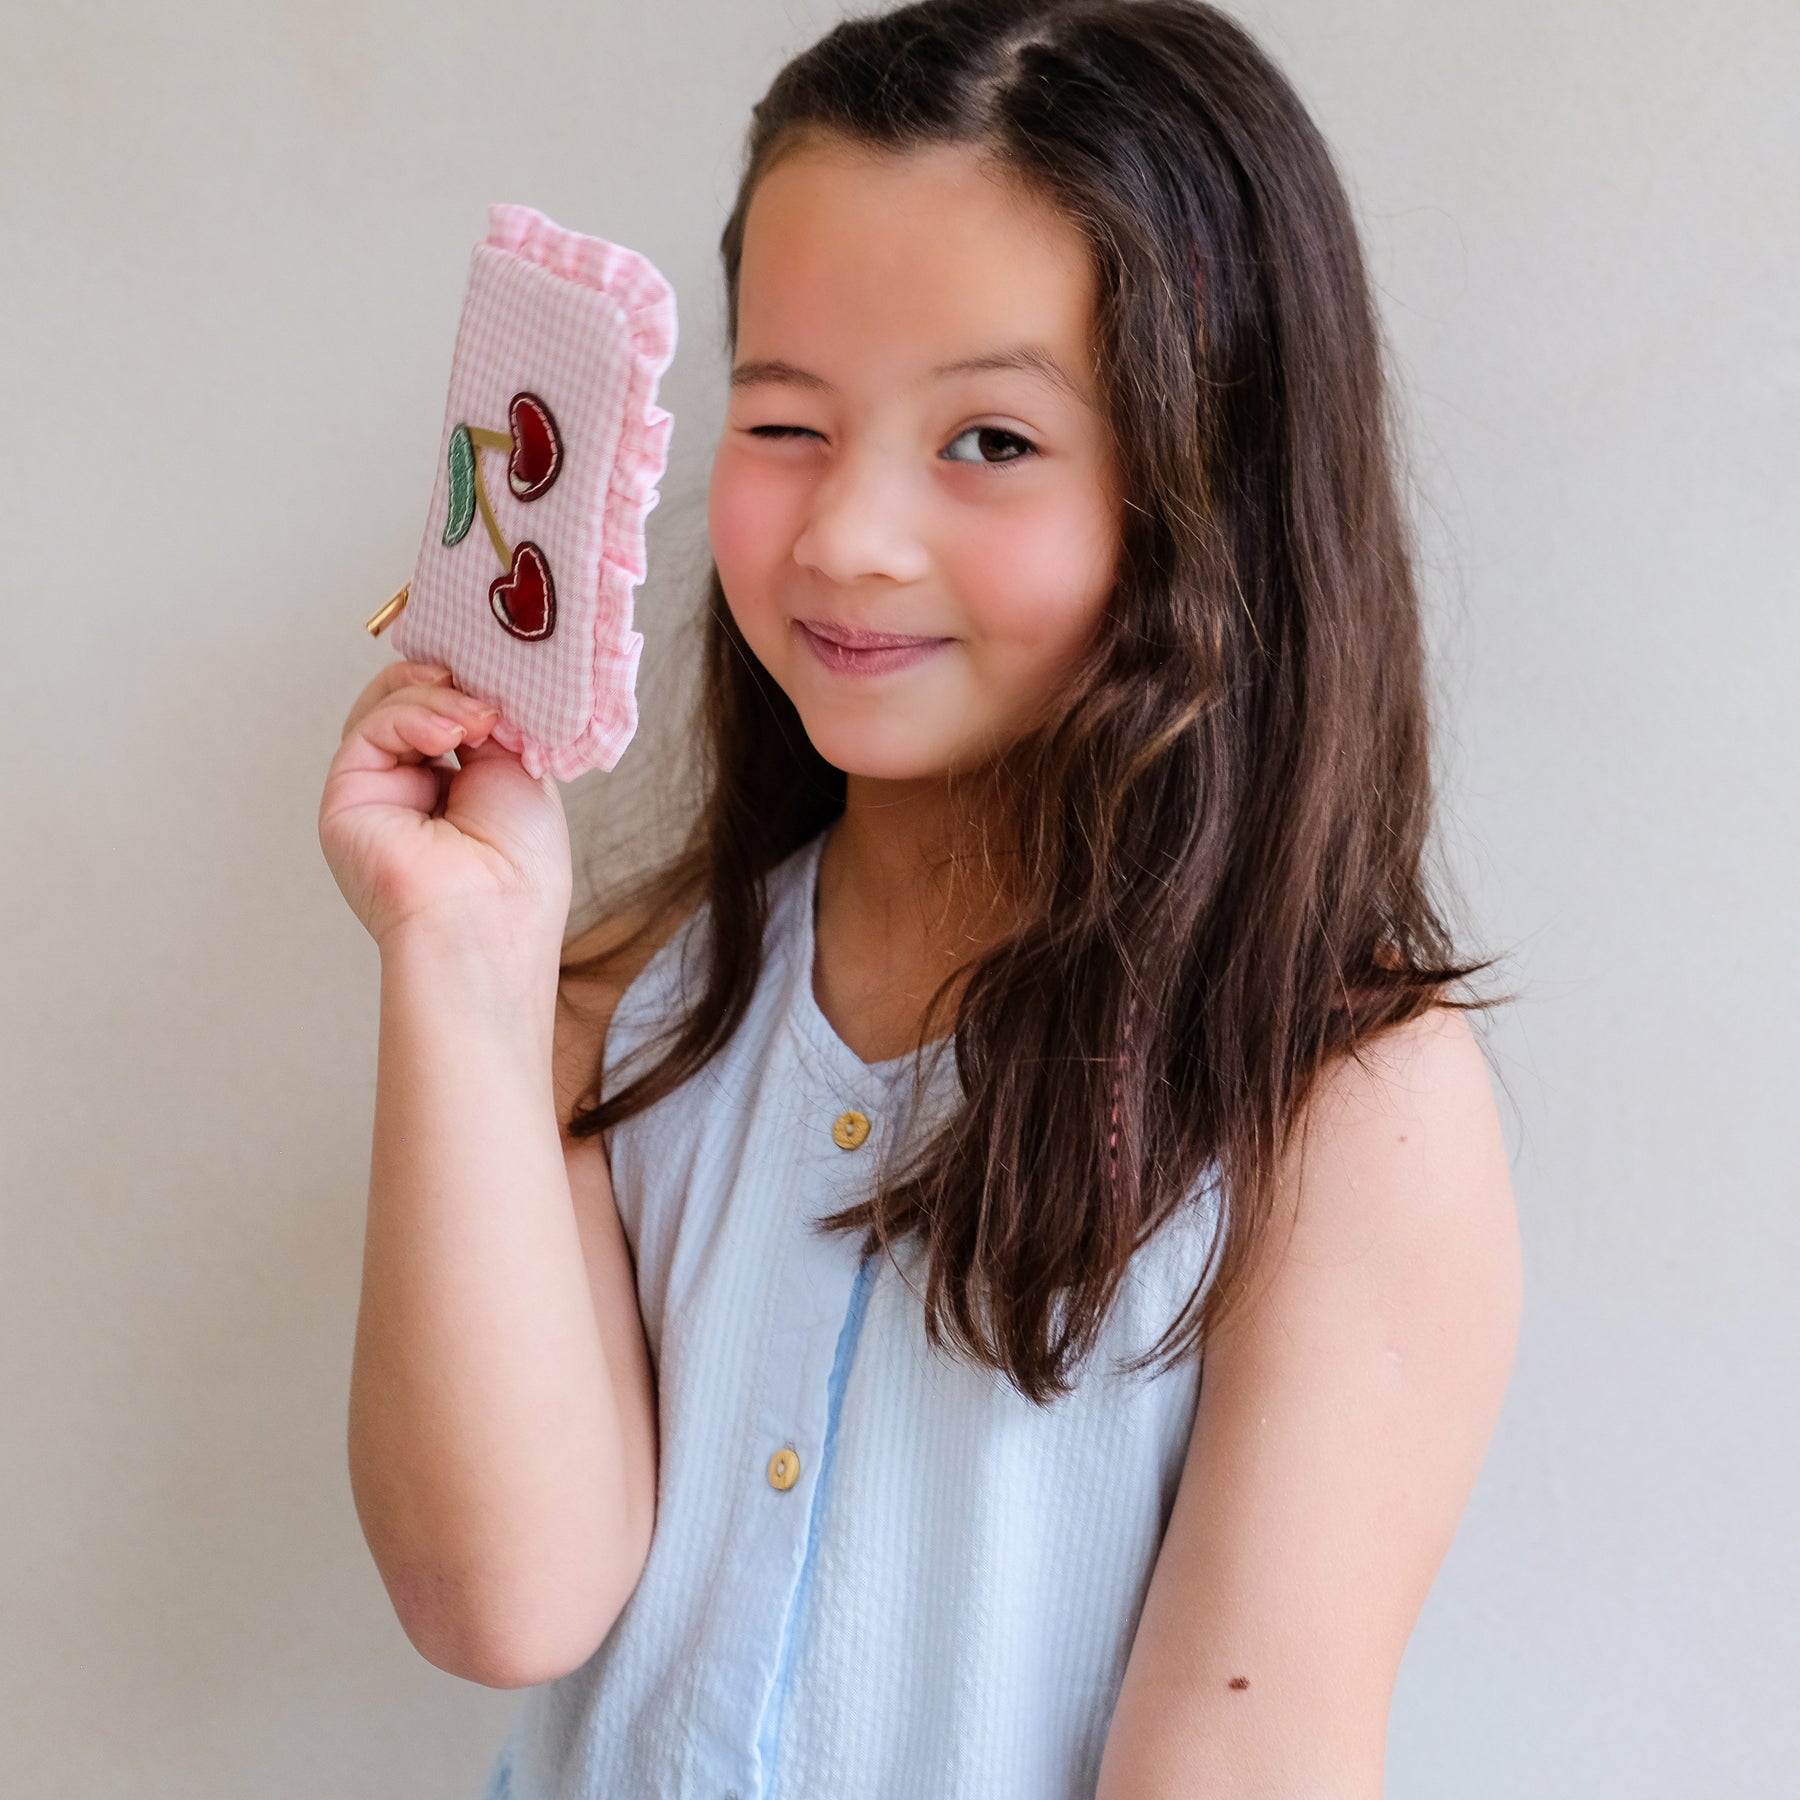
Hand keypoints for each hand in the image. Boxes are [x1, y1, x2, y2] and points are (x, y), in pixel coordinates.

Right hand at [318, 660, 572, 955]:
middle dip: (454, 683)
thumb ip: (495, 725)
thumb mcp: (523, 774)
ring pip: (387, 706)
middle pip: (412, 701)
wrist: (488, 921)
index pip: (450, 712)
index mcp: (457, 789)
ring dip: (436, 696)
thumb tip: (475, 683)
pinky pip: (370, 727)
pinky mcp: (346, 795)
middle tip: (490, 692)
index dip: (471, 685)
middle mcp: (412, 789)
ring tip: (478, 719)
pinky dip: (412, 714)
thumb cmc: (520, 871)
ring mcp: (376, 791)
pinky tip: (451, 730)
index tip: (503, 674)